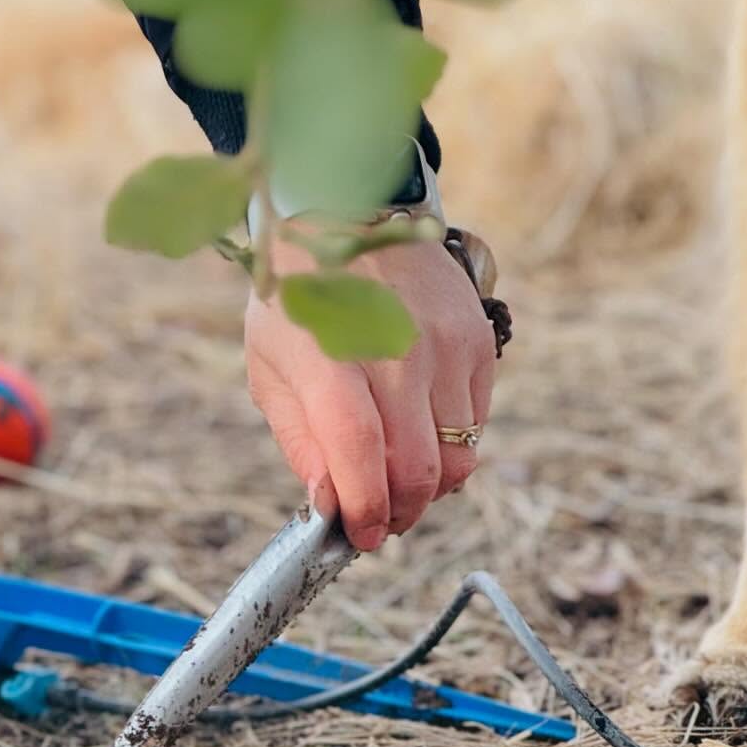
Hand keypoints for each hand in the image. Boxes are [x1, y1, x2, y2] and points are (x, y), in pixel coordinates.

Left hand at [245, 237, 496, 551]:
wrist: (348, 210)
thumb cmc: (296, 299)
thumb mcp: (269, 367)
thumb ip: (301, 441)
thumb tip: (331, 504)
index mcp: (331, 357)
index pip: (362, 454)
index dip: (364, 509)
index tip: (358, 537)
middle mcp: (397, 350)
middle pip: (419, 468)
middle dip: (399, 513)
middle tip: (378, 522)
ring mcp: (445, 343)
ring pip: (460, 457)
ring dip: (429, 488)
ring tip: (398, 483)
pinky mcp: (477, 339)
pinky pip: (477, 423)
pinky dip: (451, 446)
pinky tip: (419, 433)